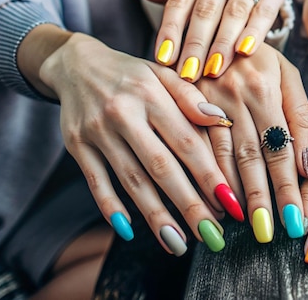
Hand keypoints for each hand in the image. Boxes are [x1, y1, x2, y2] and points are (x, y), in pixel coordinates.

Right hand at [40, 32, 240, 254]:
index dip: (209, 173)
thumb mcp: (164, 73)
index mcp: (152, 94)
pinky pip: (95, 183)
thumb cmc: (133, 73)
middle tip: (211, 234)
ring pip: (131, 180)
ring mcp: (98, 132)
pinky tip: (130, 231)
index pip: (186, 140)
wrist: (77, 64)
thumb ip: (192, 97)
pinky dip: (111, 208)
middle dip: (188, 204)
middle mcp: (124, 114)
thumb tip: (221, 120)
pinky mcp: (77, 147)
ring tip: (179, 242)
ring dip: (156, 215)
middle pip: (160, 167)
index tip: (230, 202)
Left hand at [129, 0, 286, 79]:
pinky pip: (263, 12)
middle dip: (196, 43)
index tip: (163, 60)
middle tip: (188, 73)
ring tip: (213, 69)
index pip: (179, 0)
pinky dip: (253, 32)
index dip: (171, 30)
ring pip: (234, 11)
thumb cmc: (212, 2)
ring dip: (223, 42)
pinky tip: (243, 52)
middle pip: (206, 8)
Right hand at [193, 44, 307, 242]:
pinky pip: (194, 147)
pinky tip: (213, 201)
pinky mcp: (182, 104)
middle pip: (253, 155)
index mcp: (265, 85)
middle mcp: (235, 94)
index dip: (290, 181)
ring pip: (222, 156)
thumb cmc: (256, 53)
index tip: (297, 216)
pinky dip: (204, 175)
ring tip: (247, 226)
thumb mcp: (284, 70)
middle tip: (274, 232)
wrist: (208, 23)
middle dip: (265, 197)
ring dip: (234, 194)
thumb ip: (300, 108)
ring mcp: (206, 100)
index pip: (283, 143)